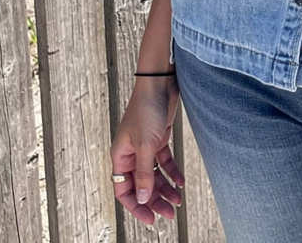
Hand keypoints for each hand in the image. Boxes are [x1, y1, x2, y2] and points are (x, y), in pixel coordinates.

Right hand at [110, 77, 184, 224]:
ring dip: (165, 188)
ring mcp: (145, 146)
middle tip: (169, 213)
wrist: (160, 83)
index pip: (124, 190)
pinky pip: (164, 162)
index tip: (151, 218)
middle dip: (154, 200)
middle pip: (141, 185)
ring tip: (178, 200)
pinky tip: (181, 181)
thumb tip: (142, 198)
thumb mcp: (146, 145)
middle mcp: (131, 153)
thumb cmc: (147, 108)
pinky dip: (172, 172)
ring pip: (154, 175)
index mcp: (121, 156)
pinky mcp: (158, 138)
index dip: (136, 206)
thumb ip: (144, 173)